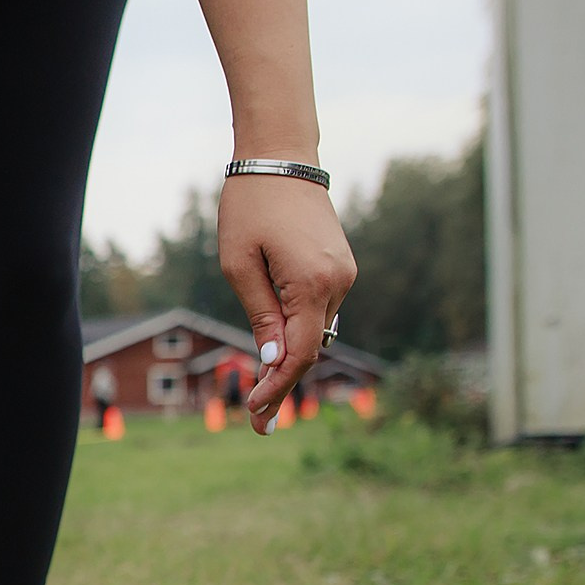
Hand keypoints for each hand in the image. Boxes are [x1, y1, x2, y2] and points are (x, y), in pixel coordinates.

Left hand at [217, 173, 356, 432]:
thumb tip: (276, 362)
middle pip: (312, 348)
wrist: (280, 159)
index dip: (278, 388)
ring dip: (291, 360)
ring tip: (261, 396)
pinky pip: (319, 310)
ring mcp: (345, 275)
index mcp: (313, 283)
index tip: (256, 416)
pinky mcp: (341, 267)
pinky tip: (277, 352)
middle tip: (258, 425)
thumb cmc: (249, 207)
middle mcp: (339, 283)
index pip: (299, 353)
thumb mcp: (240, 265)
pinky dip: (300, 332)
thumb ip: (261, 315)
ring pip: (316, 331)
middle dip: (284, 385)